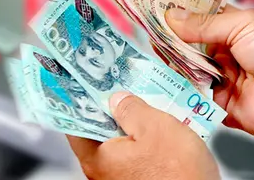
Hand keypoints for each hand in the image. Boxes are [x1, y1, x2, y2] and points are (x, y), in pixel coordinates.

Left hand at [67, 92, 218, 179]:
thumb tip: (118, 99)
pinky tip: (160, 131)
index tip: (86, 83)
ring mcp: (120, 179)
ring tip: (147, 106)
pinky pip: (135, 156)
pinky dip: (143, 142)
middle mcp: (103, 172)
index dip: (81, 100)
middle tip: (122, 89)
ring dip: (131, 126)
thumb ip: (131, 108)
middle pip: (98, 131)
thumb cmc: (178, 174)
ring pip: (119, 143)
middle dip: (111, 110)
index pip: (75, 122)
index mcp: (97, 157)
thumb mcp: (155, 127)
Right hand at [167, 6, 253, 154]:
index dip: (177, 15)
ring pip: (186, 70)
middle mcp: (224, 53)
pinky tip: (166, 77)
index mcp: (233, 28)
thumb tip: (171, 17)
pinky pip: (194, 97)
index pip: (197, 20)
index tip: (153, 7)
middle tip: (148, 30)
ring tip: (157, 51)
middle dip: (169, 39)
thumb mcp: (245, 25)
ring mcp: (221, 79)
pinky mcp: (220, 105)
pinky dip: (181, 89)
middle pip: (187, 45)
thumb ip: (205, 24)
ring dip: (173, 62)